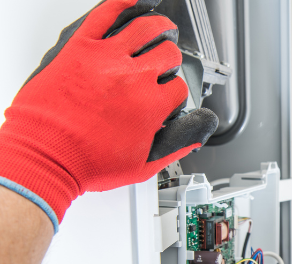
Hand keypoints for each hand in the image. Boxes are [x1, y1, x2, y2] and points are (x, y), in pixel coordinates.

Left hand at [0, 0, 217, 229]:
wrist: (45, 155)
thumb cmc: (86, 162)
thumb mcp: (142, 166)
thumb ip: (174, 148)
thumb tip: (193, 137)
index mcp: (150, 106)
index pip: (178, 88)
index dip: (176, 92)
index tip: (169, 96)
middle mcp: (133, 78)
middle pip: (167, 54)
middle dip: (171, 59)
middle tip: (167, 62)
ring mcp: (107, 59)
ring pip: (144, 28)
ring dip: (159, 27)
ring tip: (162, 28)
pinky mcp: (81, 48)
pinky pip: (105, 14)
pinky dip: (122, 3)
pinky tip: (132, 2)